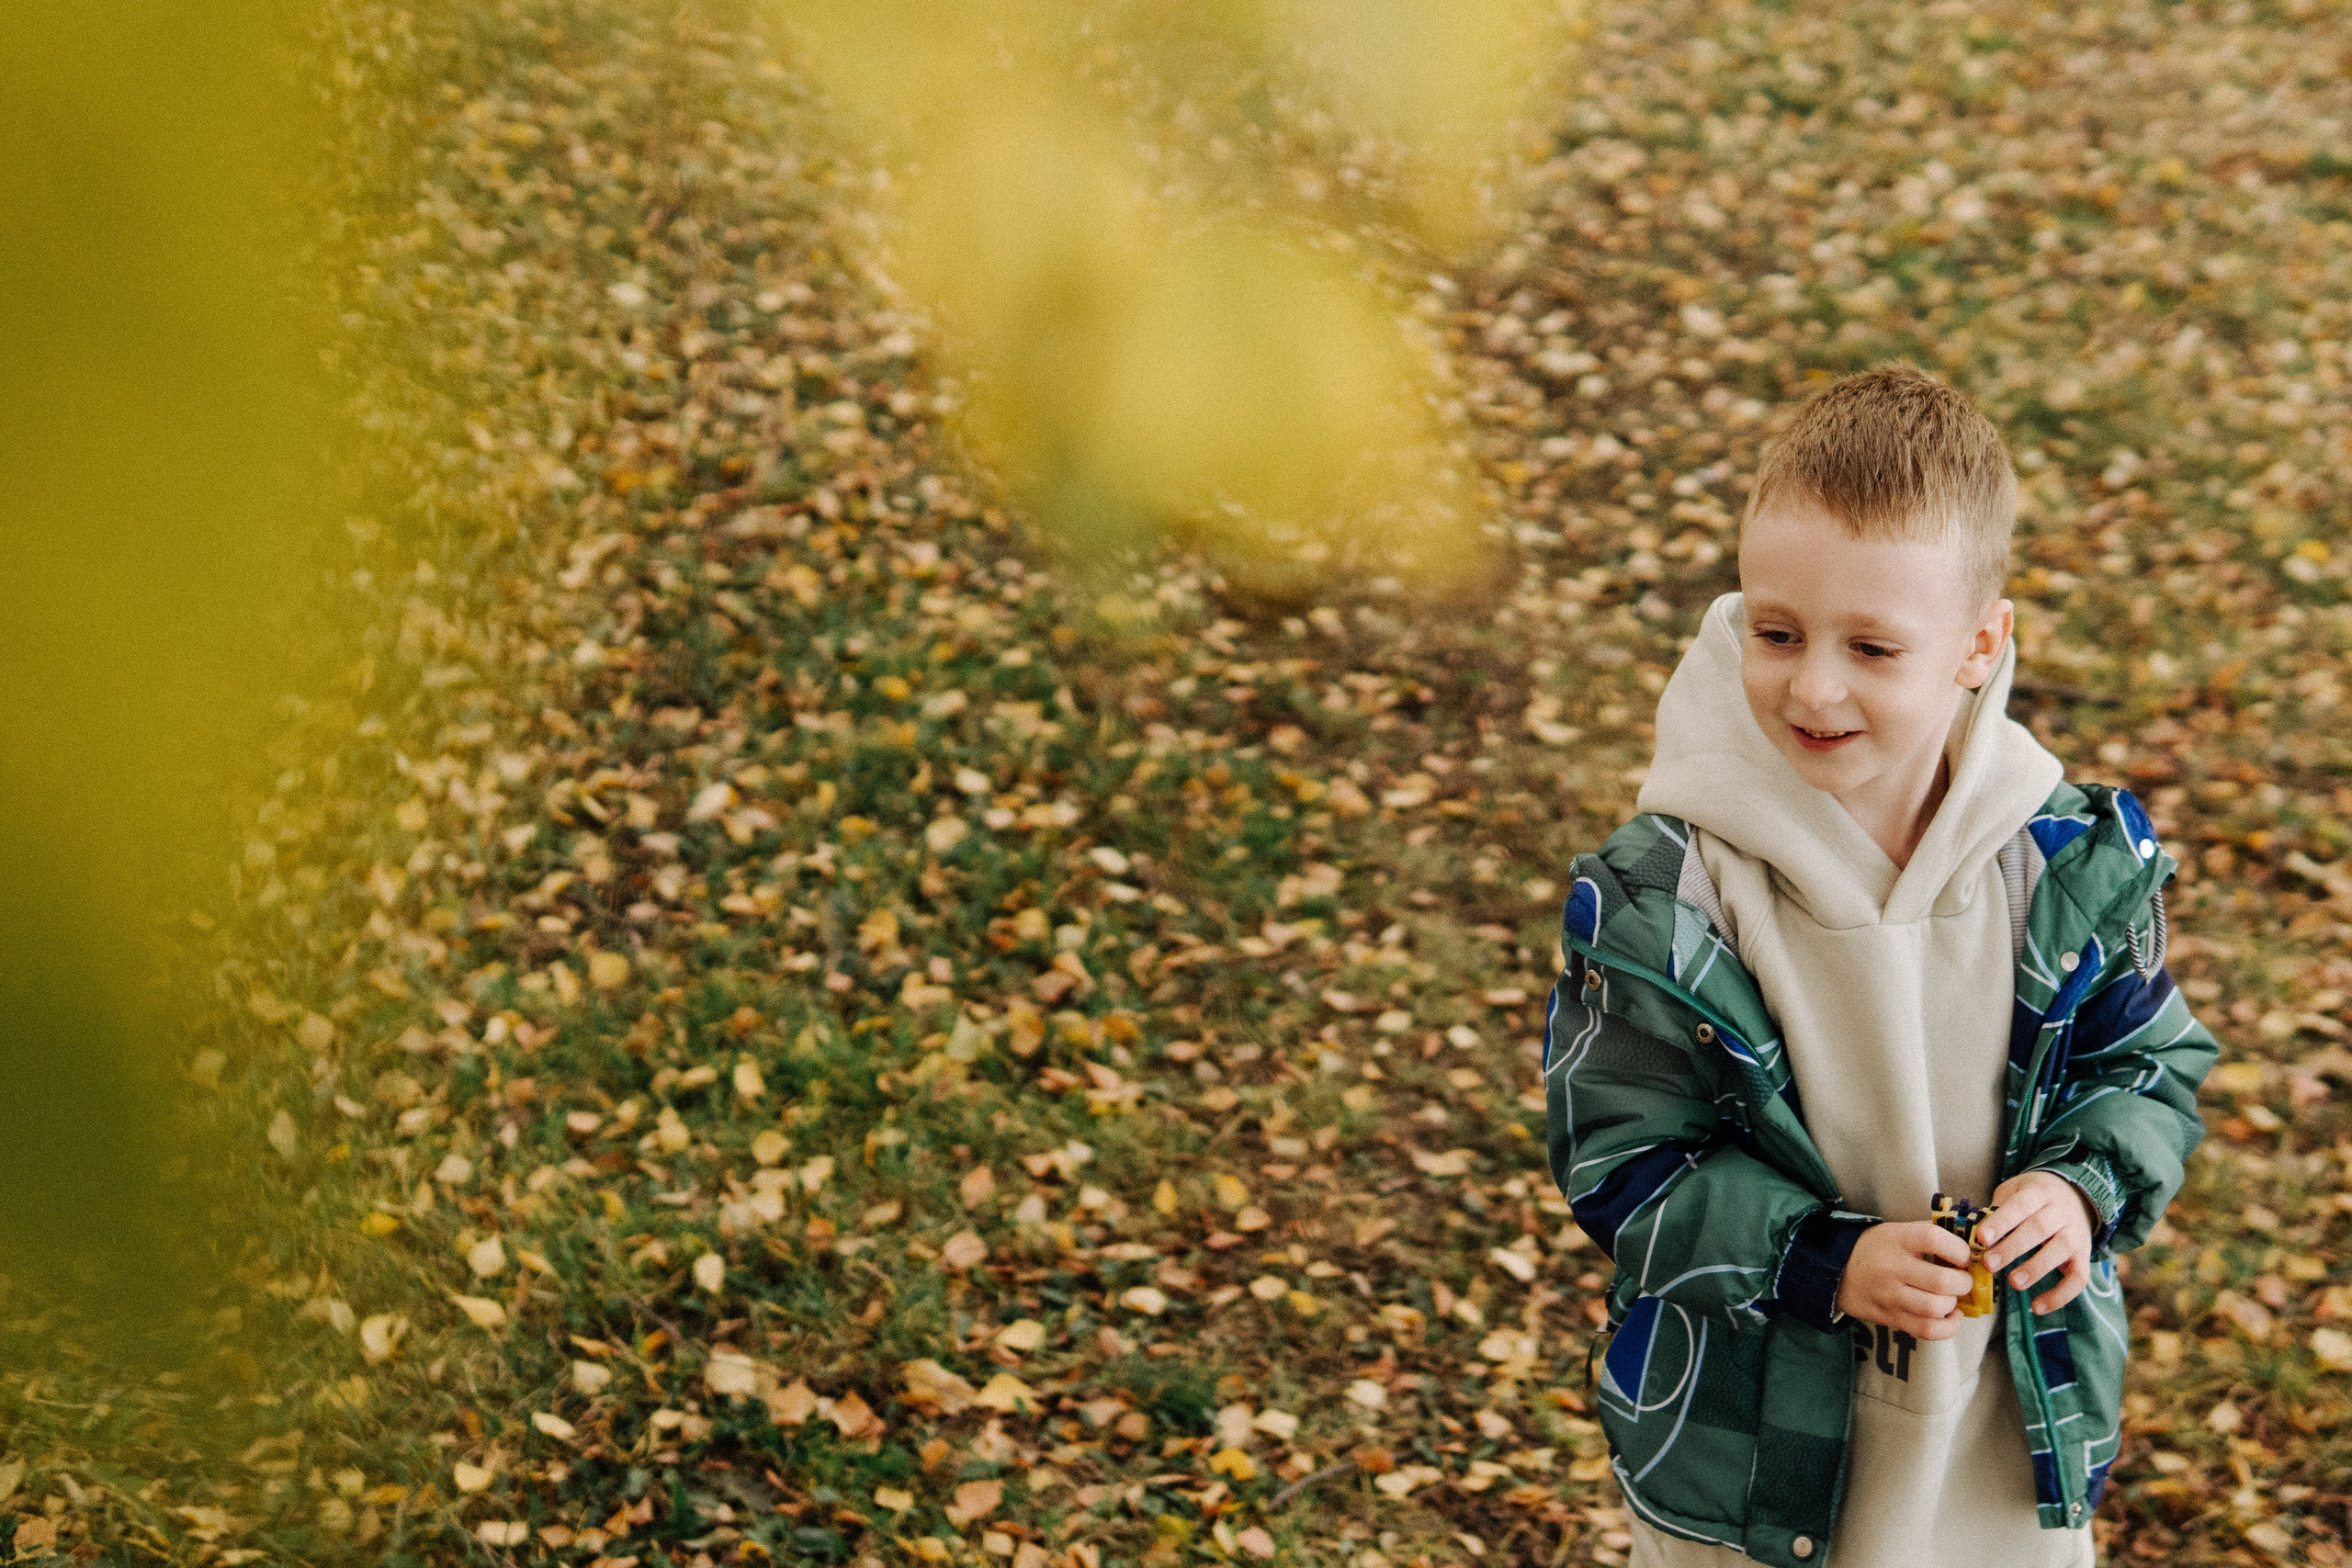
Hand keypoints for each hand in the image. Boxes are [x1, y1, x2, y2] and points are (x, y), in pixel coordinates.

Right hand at [1834, 1222, 1975, 1340]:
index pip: (1934, 1239)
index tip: (1963, 1256)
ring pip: (1934, 1309)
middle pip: (1940, 1281)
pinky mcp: (1890, 1318)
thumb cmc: (1876, 1249)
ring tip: (1952, 1297)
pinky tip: (1950, 1316)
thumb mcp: (1898, 1231)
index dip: (1958, 1249)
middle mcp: (1891, 1268)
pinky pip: (1926, 1330)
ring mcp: (1889, 1296)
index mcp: (1896, 1239)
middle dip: (1963, 1283)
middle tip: (1962, 1280)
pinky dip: (1948, 1327)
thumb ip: (1931, 1234)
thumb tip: (1970, 1243)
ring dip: (1953, 1304)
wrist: (1836, 1270)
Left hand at [1977, 1171, 2096, 1315]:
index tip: (1982, 1238)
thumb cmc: (2032, 1198)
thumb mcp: (2014, 1191)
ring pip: (2061, 1250)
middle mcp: (2061, 1211)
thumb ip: (1998, 1209)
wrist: (2075, 1196)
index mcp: (2039, 1192)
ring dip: (2036, 1268)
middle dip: (2013, 1247)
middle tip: (1990, 1264)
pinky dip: (2060, 1295)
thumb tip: (1977, 1236)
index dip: (2001, 1221)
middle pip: (2039, 1228)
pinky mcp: (2084, 1256)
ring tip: (2013, 1283)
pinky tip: (2037, 1307)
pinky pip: (2079, 1278)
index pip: (2020, 1204)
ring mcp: (2076, 1234)